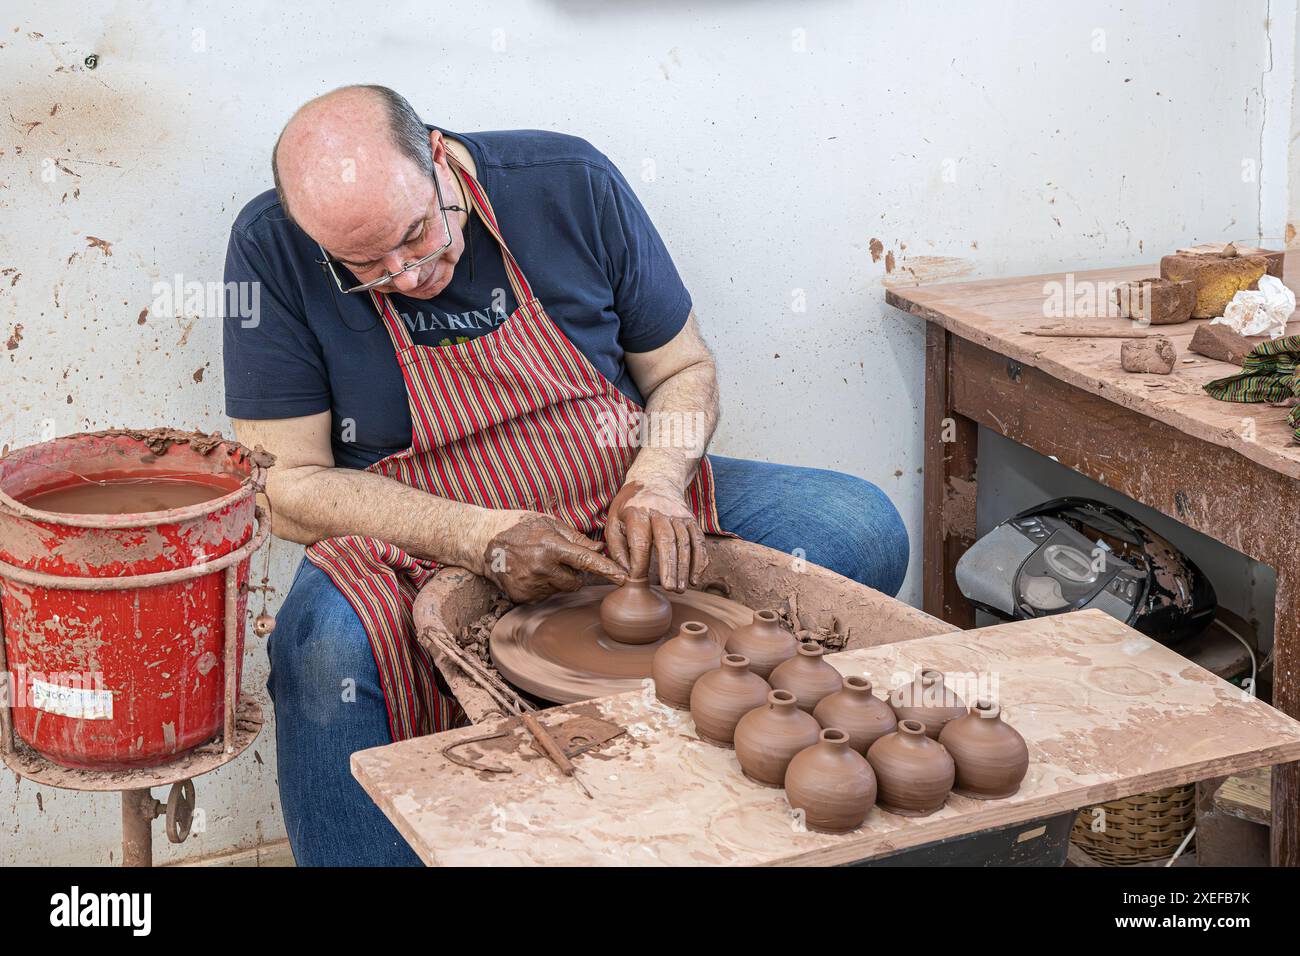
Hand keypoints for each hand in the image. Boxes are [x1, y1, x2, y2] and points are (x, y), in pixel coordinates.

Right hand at [479, 511, 626, 602]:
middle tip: (558, 559)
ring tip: (540, 563)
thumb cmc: (521, 527)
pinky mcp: (522, 596)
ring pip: (560, 589)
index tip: (624, 578)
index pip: (586, 561)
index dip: (606, 569)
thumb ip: (577, 538)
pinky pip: (545, 596)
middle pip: (575, 581)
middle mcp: (541, 568)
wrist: (485, 541)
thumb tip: (600, 548)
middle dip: (573, 573)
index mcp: (551, 546)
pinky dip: (543, 586)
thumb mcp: (550, 524)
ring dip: (557, 579)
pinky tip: (530, 573)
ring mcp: (530, 585)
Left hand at [604, 480, 707, 591]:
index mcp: (637, 511)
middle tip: (670, 589)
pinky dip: (700, 560)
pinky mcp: (690, 518)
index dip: (640, 563)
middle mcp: (660, 511)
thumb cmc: (630, 506)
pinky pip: (698, 540)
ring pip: (685, 542)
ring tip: (680, 588)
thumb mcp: (613, 520)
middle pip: (667, 541)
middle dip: (669, 567)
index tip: (637, 580)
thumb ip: (615, 547)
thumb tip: (626, 572)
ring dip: (685, 567)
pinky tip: (695, 578)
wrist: (655, 479)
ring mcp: (678, 514)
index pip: (641, 541)